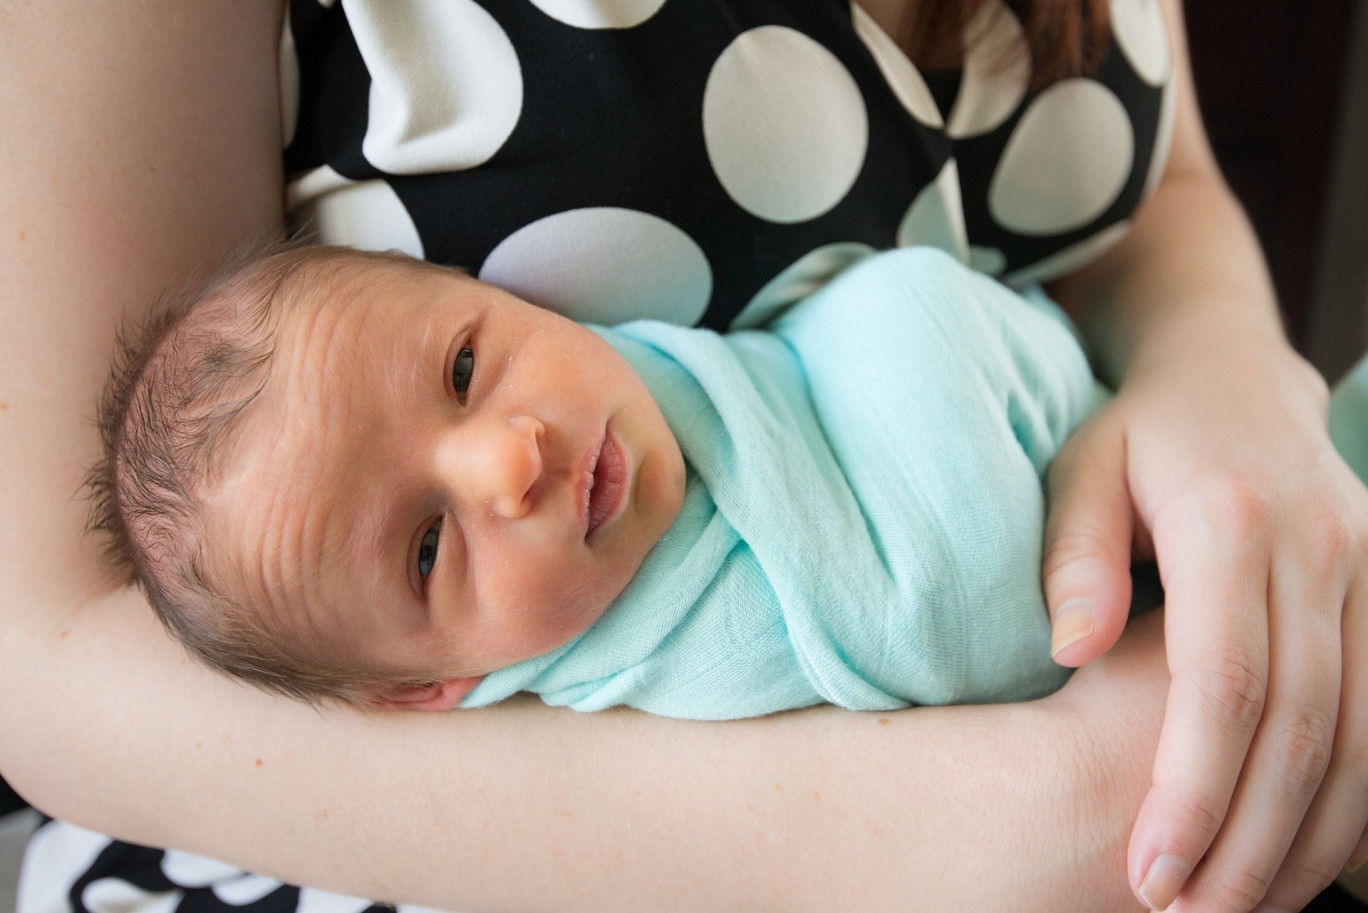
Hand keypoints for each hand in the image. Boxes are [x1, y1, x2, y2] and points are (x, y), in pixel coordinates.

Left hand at [1042, 330, 1367, 912]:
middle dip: (1249, 839)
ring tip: (1242, 908)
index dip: (1192, 787)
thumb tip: (1070, 650)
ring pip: (1366, 734)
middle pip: (1304, 727)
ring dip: (1312, 837)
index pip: (1224, 681)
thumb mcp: (1079, 469)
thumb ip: (1072, 554)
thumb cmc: (1137, 436)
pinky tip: (1308, 854)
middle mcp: (1322, 549)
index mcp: (1232, 519)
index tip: (1150, 868)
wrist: (1234, 379)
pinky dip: (1359, 797)